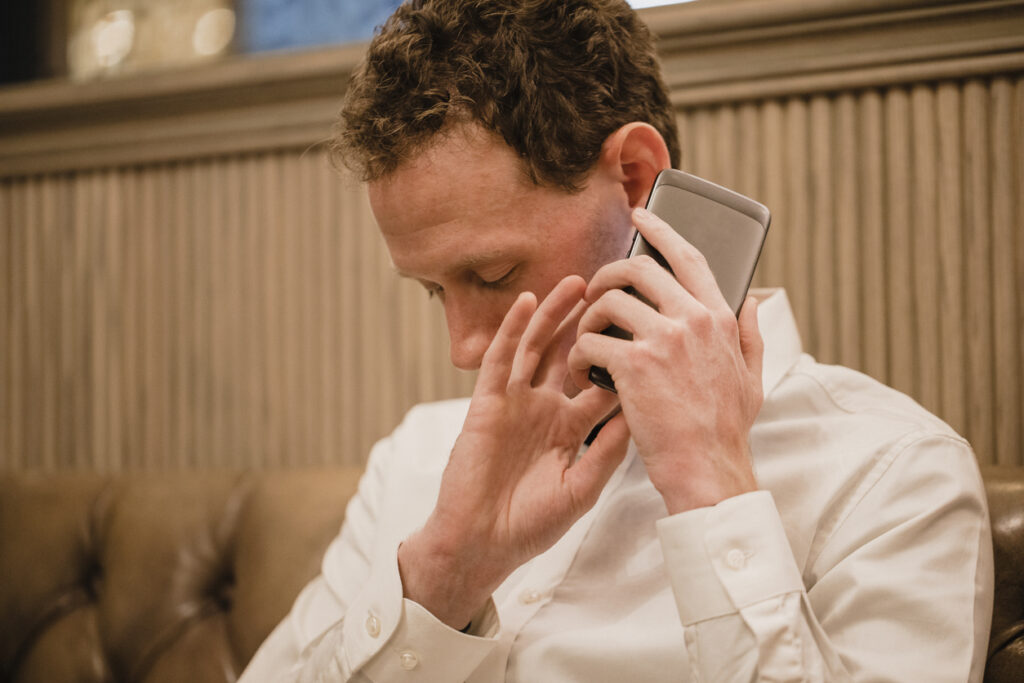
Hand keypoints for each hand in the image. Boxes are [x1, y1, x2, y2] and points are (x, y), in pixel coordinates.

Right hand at [399, 276, 630, 628]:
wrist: (482, 544)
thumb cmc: (529, 524)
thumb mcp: (581, 487)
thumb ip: (608, 449)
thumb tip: (640, 411)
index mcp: (569, 428)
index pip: (599, 383)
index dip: (620, 356)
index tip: (645, 329)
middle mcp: (544, 408)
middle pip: (569, 354)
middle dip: (589, 323)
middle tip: (613, 291)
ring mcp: (514, 403)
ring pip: (536, 347)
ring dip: (554, 314)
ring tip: (575, 283)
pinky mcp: (487, 403)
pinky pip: (500, 360)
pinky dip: (512, 330)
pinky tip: (527, 304)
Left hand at [568, 207, 763, 514]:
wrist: (708, 471)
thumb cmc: (726, 431)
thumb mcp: (752, 377)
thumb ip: (751, 334)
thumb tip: (753, 299)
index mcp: (720, 318)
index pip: (688, 257)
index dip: (661, 231)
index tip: (640, 216)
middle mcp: (693, 319)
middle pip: (636, 269)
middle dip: (605, 278)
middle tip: (592, 297)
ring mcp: (664, 338)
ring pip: (607, 302)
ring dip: (587, 322)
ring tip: (586, 347)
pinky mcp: (635, 363)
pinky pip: (591, 341)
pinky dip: (580, 357)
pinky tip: (585, 376)